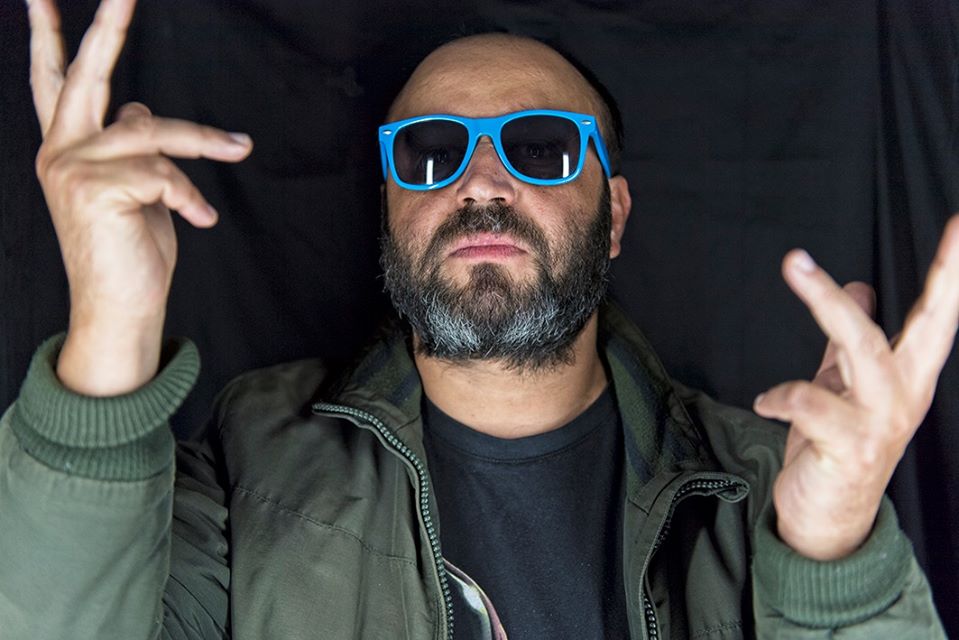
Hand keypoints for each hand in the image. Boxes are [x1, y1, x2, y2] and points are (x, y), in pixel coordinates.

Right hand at [27, 0, 252, 394]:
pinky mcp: (96, 190)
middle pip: (86, 73)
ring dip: (204, 138)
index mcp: (66, 144)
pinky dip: (190, 193)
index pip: (53, 78)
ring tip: (239, 147)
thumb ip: (129, 144)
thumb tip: (140, 109)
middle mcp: (59, 150)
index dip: (50, 35)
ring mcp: (71, 169)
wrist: (121, 307)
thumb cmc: (131, 248)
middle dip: (108, 26)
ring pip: (152, 130)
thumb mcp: (133, 188)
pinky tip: (200, 217)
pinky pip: (164, 172)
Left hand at [754, 214, 958, 559]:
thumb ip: (847, 340)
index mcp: (909, 375)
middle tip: (848, 243)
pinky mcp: (850, 450)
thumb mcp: (844, 384)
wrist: (828, 517)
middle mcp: (906, 395)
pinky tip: (765, 400)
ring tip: (795, 264)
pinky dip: (784, 395)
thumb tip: (859, 285)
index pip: (938, 317)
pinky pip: (812, 406)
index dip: (950, 272)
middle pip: (920, 325)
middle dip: (924, 276)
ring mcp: (883, 423)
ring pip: (863, 349)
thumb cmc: (837, 445)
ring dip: (828, 305)